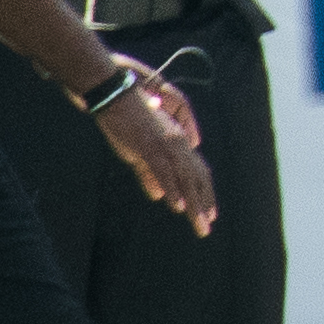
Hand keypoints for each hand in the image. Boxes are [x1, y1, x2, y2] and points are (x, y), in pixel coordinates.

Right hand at [93, 58, 216, 227]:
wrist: (115, 96)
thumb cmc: (127, 123)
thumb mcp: (139, 154)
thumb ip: (150, 176)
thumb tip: (160, 197)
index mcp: (178, 144)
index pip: (197, 173)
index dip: (204, 194)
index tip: (209, 213)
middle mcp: (178, 143)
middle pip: (197, 178)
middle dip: (204, 204)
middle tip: (206, 227)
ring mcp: (166, 144)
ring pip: (185, 179)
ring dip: (194, 204)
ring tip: (199, 224)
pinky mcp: (150, 146)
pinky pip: (165, 171)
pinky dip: (173, 189)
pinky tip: (179, 207)